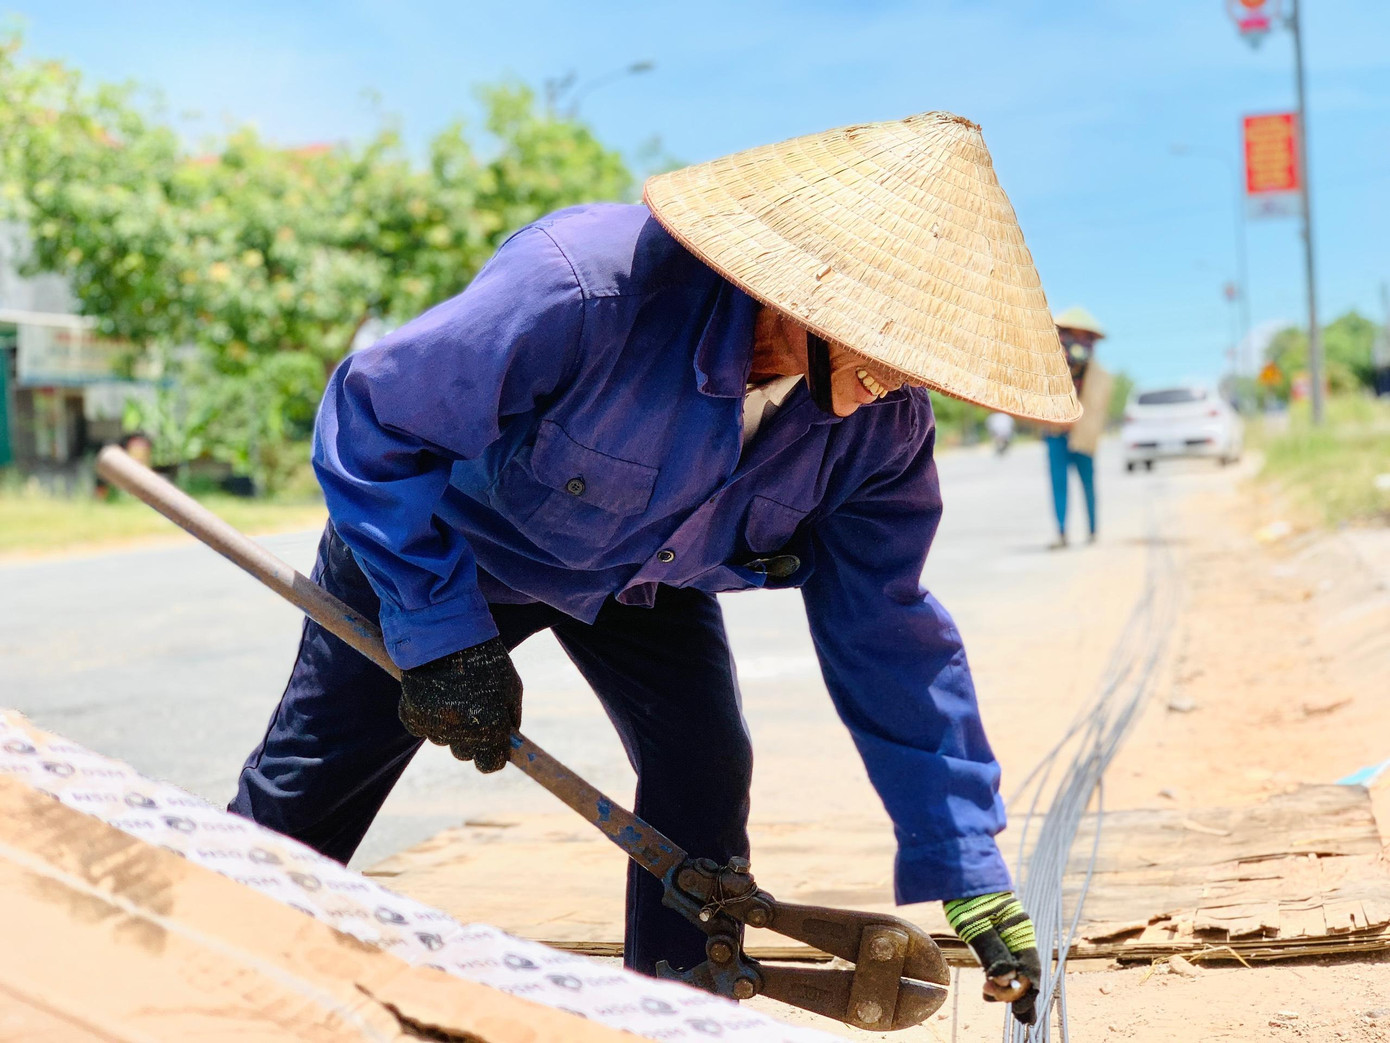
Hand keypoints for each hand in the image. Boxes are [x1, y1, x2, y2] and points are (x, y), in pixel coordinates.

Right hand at [399, 636, 521, 773]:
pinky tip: (433, 692)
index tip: (493, 749)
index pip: (490, 764)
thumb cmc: (485, 658)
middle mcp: (462, 732)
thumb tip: (508, 739)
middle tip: (472, 711)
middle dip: (471, 739)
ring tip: (452, 694)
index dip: (492, 757)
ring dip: (448, 726)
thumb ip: (511, 717)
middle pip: (465, 753)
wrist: (445, 632)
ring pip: (443, 740)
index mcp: (491, 726)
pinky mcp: (411, 716)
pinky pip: (422, 727)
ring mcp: (434, 726)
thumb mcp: (511, 686)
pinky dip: (426, 715)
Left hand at [943, 891, 1040, 1025]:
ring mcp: (1006, 931)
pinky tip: (992, 985)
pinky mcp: (993, 929)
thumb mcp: (976, 925)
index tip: (1022, 1015)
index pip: (1031, 969)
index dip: (1028, 994)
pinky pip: (1002, 956)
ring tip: (1002, 1004)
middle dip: (1022, 995)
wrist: (954, 866)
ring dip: (1009, 987)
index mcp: (1020, 930)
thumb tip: (1004, 981)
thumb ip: (992, 952)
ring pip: (1014, 964)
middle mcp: (1017, 932)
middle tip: (1021, 1021)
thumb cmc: (966, 894)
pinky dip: (1000, 974)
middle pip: (1025, 969)